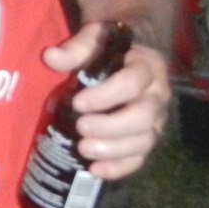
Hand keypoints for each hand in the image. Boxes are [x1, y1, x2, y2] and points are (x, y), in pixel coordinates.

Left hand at [43, 21, 170, 180]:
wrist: (127, 56)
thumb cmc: (108, 48)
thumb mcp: (94, 38)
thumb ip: (77, 47)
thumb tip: (50, 56)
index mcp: (147, 66)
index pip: (133, 83)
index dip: (106, 95)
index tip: (78, 102)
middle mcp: (158, 95)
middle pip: (144, 116)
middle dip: (111, 126)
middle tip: (81, 127)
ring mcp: (156, 120)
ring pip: (144, 141)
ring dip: (113, 150)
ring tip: (83, 149)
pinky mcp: (147, 139)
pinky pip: (140, 158)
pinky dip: (120, 168)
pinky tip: (96, 170)